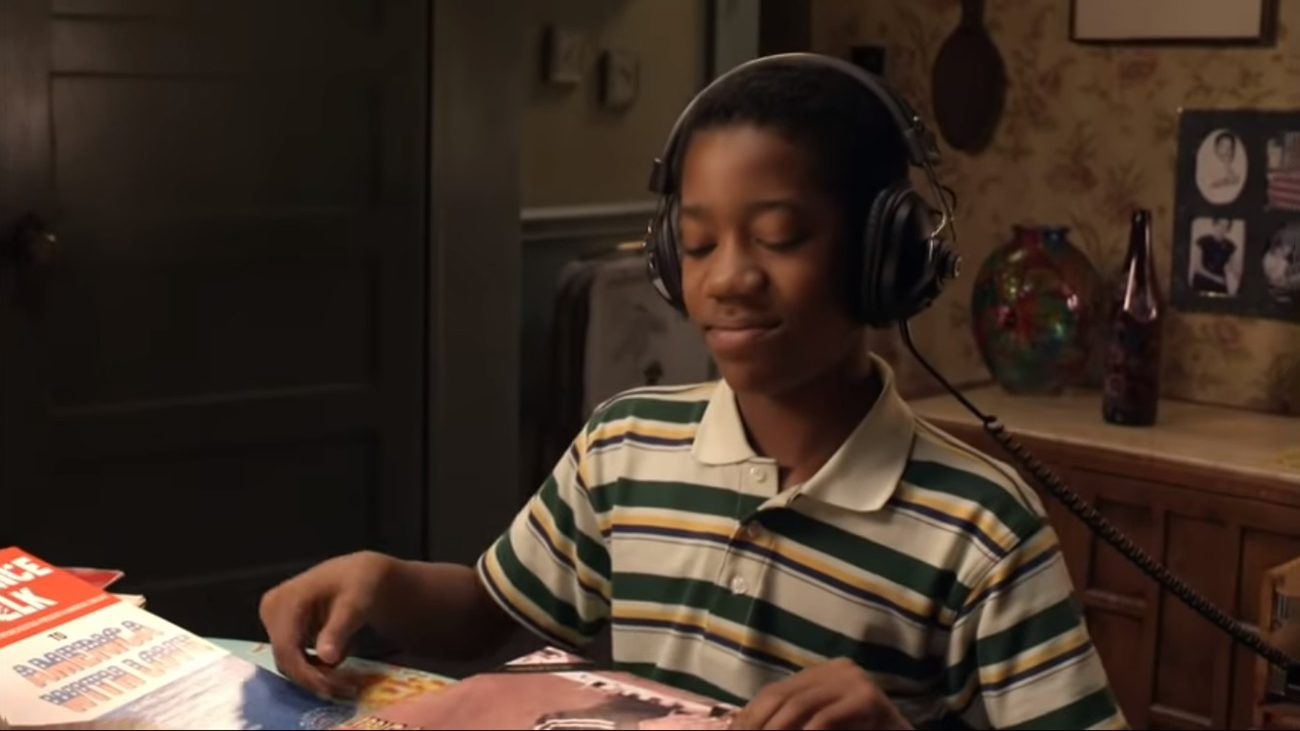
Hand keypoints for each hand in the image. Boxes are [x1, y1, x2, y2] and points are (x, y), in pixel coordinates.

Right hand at [259, 550, 398, 698]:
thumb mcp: (355, 603)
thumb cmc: (359, 584)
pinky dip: (316, 669)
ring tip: (348, 682)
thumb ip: (339, 629)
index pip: (286, 648)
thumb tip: (327, 658)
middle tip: (348, 689)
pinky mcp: (283, 632)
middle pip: (286, 659)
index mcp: (284, 600)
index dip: (306, 673)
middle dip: (315, 678)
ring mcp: (274, 622)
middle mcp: (272, 611)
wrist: (361, 575)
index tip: (333, 688)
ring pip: (290, 663)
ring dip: (318, 677)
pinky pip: (295, 659)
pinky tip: (339, 671)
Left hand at [731, 658, 910, 729]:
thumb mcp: (818, 726)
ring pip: (800, 705)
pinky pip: (826, 718)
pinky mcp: (869, 699)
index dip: (749, 716)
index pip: (774, 692)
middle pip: (782, 695)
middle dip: (758, 723)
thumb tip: (742, 727)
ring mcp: (856, 680)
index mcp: (822, 674)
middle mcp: (838, 669)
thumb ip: (791, 722)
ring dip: (777, 730)